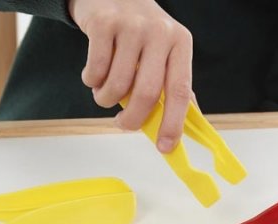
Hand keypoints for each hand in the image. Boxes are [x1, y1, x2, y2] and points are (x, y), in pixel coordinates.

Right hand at [68, 0, 193, 152]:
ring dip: (105, 99)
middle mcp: (160, 32)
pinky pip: (95, 70)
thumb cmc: (140, 32)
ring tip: (104, 93)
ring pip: (117, 84)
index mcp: (180, 43)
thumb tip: (186, 127)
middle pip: (147, 93)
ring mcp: (132, 26)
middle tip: (123, 124)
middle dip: (132, 119)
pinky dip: (91, 81)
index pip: (181, 91)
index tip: (165, 147)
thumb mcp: (165, 51)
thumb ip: (173, 84)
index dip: (173, 123)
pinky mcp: (104, 23)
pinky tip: (93, 75)